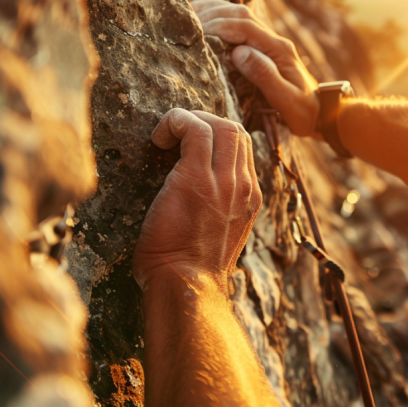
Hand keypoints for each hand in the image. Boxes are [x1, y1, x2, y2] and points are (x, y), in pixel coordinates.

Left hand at [133, 109, 261, 289]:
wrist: (187, 287)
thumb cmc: (190, 272)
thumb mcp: (216, 239)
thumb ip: (216, 215)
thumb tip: (195, 205)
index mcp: (250, 200)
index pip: (243, 150)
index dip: (217, 137)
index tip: (189, 144)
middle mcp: (243, 188)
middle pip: (236, 131)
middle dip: (205, 121)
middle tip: (176, 133)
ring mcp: (225, 182)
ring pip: (221, 125)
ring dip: (190, 120)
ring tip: (165, 134)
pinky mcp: (196, 178)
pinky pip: (194, 130)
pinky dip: (176, 122)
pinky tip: (157, 137)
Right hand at [191, 0, 319, 136]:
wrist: (321, 113)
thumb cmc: (303, 112)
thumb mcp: (286, 100)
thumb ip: (265, 76)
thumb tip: (239, 52)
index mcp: (279, 50)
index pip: (246, 27)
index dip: (220, 26)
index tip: (199, 34)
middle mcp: (274, 41)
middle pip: (241, 14)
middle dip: (213, 15)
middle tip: (189, 24)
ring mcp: (269, 42)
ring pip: (240, 15)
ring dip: (215, 12)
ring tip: (191, 16)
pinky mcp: (263, 48)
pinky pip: (241, 25)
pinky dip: (221, 18)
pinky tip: (205, 19)